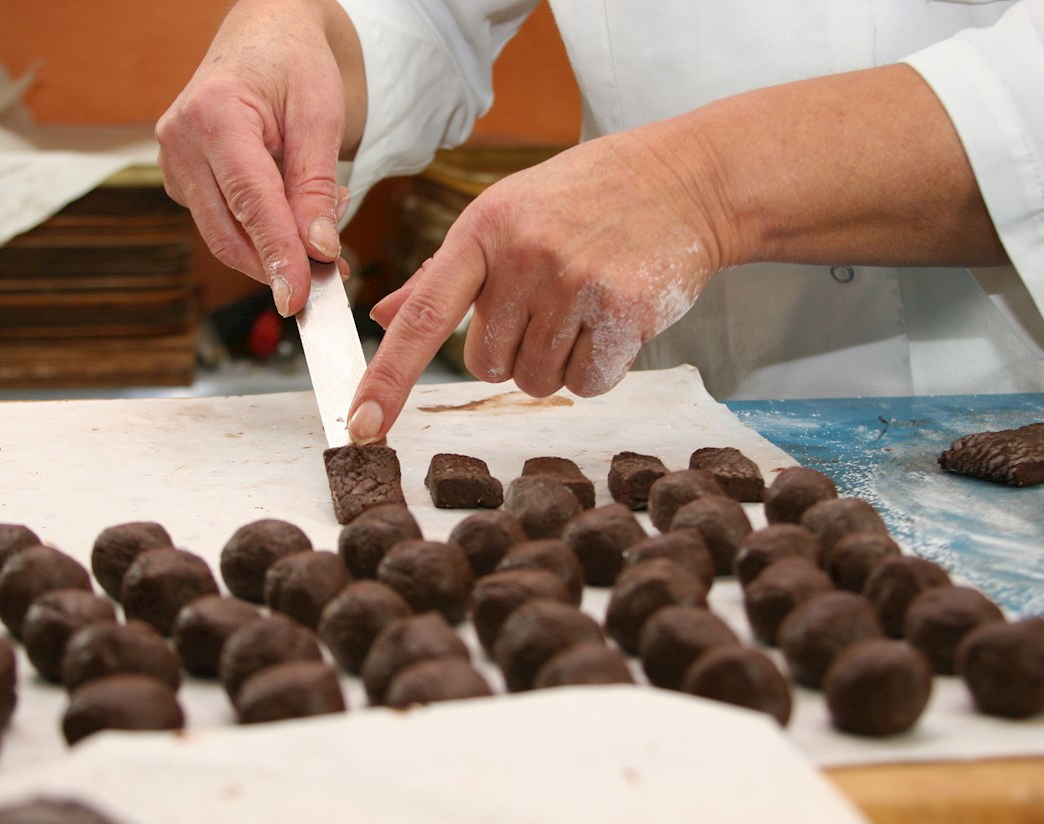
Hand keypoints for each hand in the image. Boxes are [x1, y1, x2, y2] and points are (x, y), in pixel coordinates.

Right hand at [155, 0, 364, 315]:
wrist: (265, 37)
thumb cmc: (293, 63)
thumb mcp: (320, 114)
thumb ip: (316, 186)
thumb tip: (319, 249)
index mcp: (212, 114)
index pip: (249, 202)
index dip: (276, 255)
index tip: (299, 297)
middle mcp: (180, 141)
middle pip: (227, 232)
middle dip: (278, 264)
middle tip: (329, 279)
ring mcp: (174, 164)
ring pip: (224, 236)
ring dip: (275, 250)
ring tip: (322, 230)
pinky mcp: (183, 181)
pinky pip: (224, 224)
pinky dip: (263, 233)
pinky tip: (295, 212)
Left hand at [348, 128, 723, 442]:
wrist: (682, 180)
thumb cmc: (583, 199)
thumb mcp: (505, 214)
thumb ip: (443, 273)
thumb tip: (383, 317)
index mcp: (482, 229)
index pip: (421, 317)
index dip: (387, 378)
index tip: (361, 424)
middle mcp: (524, 256)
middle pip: (485, 365)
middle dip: (512, 348)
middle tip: (548, 302)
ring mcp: (575, 283)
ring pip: (536, 381)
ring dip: (556, 361)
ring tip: (583, 305)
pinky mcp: (624, 312)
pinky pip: (587, 384)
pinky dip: (598, 368)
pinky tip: (612, 321)